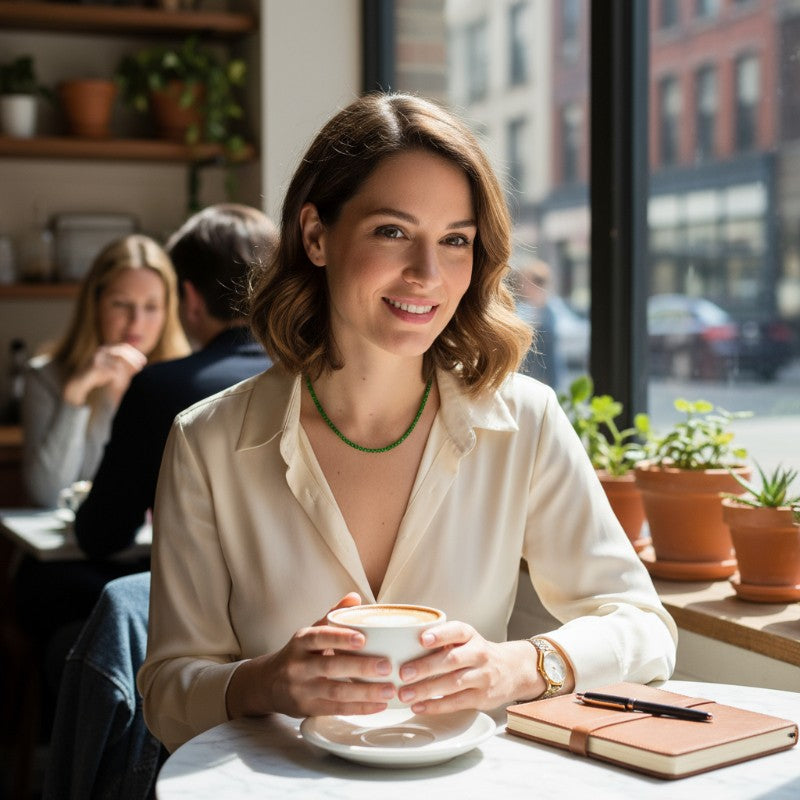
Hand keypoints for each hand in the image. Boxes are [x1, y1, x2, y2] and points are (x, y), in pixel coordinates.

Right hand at [63, 344, 146, 405]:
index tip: (144, 362)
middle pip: (121, 351)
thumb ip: (124, 368)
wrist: (78, 385)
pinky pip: (111, 371)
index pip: (124, 347)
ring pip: (117, 363)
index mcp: (107, 349)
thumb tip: (139, 366)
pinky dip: (117, 378)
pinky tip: (117, 384)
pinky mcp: (94, 366)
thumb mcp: (113, 371)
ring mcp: (97, 357)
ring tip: (126, 382)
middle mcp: (101, 351)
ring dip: (124, 373)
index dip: (135, 354)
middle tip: (141, 367)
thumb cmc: (97, 378)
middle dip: (133, 359)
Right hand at [225, 593, 397, 719]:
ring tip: (390, 689)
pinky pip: (337, 709)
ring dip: (365, 692)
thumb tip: (355, 597)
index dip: (340, 638)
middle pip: (330, 666)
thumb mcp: (310, 633)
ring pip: (336, 692)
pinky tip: (380, 704)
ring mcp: (302, 689)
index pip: (320, 636)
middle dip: (360, 667)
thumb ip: (333, 616)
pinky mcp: (308, 709)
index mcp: (301, 641)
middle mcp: (299, 665)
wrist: (268, 683)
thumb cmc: (298, 654)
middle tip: (387, 665)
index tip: (363, 639)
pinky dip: (360, 708)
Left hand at [393, 621, 549, 714]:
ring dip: (426, 690)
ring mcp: (482, 677)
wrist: (512, 670)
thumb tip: (400, 643)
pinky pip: (456, 702)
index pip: (457, 631)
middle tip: (403, 672)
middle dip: (426, 667)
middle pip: (452, 660)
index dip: (440, 635)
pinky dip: (436, 706)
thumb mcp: (464, 639)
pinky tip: (418, 706)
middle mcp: (479, 654)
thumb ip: (441, 640)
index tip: (422, 639)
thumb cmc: (476, 653)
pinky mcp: (482, 697)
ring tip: (404, 694)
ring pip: (453, 683)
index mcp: (470, 636)